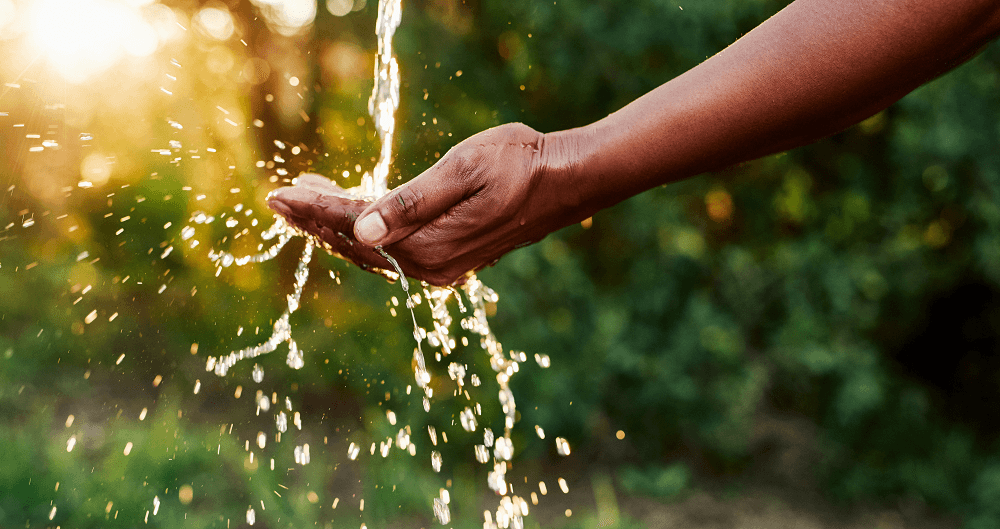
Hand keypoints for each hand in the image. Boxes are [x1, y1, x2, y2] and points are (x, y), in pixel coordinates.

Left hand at [267, 123, 576, 285]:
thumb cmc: (519, 163)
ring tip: (307, 200)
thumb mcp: (463, 170)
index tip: (277, 194)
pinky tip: (354, 214)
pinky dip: (365, 232)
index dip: (313, 210)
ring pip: (372, 250)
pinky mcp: (450, 260)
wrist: (566, 181)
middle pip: (355, 244)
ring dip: (336, 226)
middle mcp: (431, 265)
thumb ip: (411, 202)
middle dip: (315, 220)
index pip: (353, 227)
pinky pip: (393, 251)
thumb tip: (361, 228)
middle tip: (280, 197)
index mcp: (428, 244)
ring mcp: (441, 267)